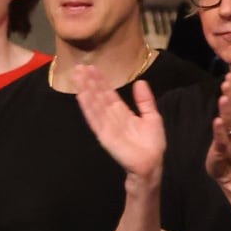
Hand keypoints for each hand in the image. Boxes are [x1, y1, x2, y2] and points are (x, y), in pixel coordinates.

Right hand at [73, 63, 164, 182]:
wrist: (151, 163)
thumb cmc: (152, 144)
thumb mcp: (152, 117)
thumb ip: (145, 100)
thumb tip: (140, 81)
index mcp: (122, 112)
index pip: (108, 94)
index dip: (100, 81)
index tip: (92, 68)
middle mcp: (111, 117)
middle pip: (98, 96)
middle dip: (89, 82)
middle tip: (80, 67)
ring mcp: (106, 125)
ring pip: (94, 104)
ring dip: (85, 89)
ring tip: (78, 75)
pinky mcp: (104, 134)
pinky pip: (94, 118)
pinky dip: (87, 106)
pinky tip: (80, 95)